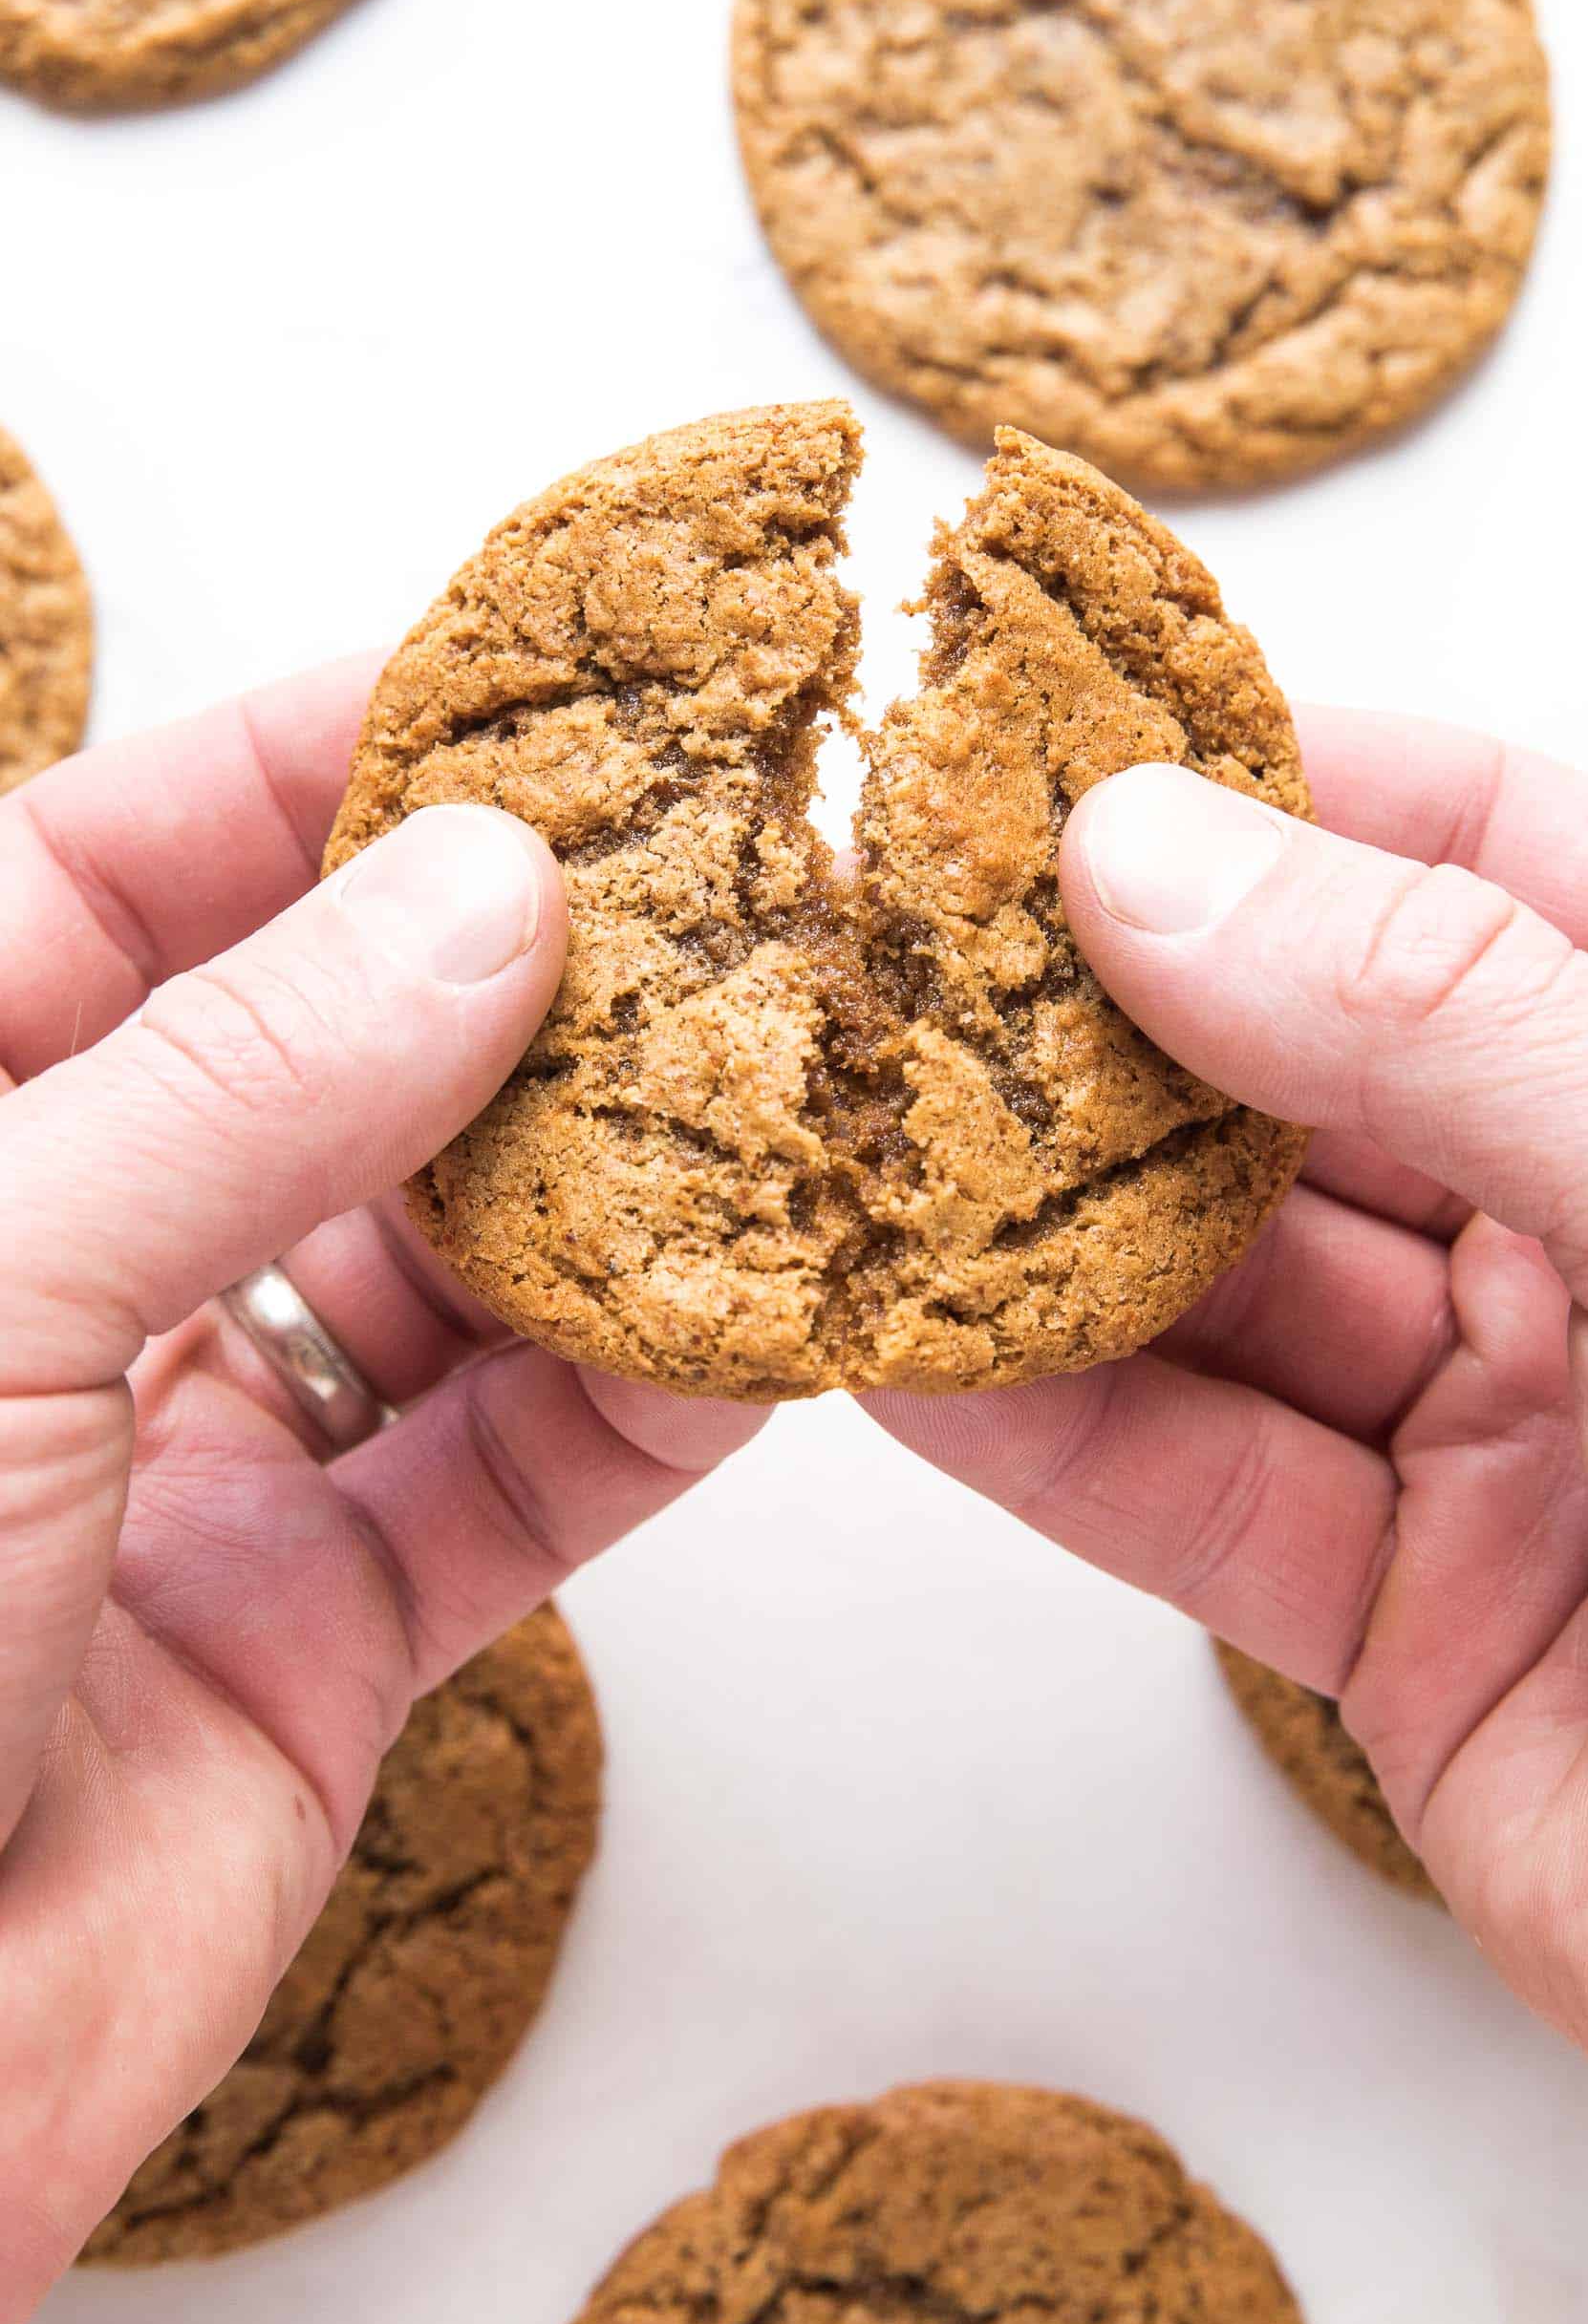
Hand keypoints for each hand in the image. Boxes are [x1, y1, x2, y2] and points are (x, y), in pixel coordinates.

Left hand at [0, 662, 762, 2323]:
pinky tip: (759, 1335)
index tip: (511, 689)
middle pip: (313, 1061)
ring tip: (778, 1078)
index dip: (301, 768)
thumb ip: (238, 1083)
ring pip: (436, 1270)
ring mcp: (182, 1453)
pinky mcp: (306, 1635)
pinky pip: (505, 1486)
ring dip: (602, 1191)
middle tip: (709, 872)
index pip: (107, 880)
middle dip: (504, 972)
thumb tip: (485, 890)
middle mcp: (54, 1273)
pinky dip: (638, 1411)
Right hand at [868, 708, 1587, 2159]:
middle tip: (894, 952)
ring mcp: (1502, 1417)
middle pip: (1303, 1068)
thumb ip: (1431, 1011)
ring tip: (851, 1142)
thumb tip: (1146, 849)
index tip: (1048, 755)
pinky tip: (907, 1361)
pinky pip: (1202, 1492)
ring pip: (1225, 1288)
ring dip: (1043, 1231)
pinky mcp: (1412, 1615)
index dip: (1263, 790)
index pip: (1469, 852)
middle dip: (1104, 1020)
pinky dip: (1055, 1434)